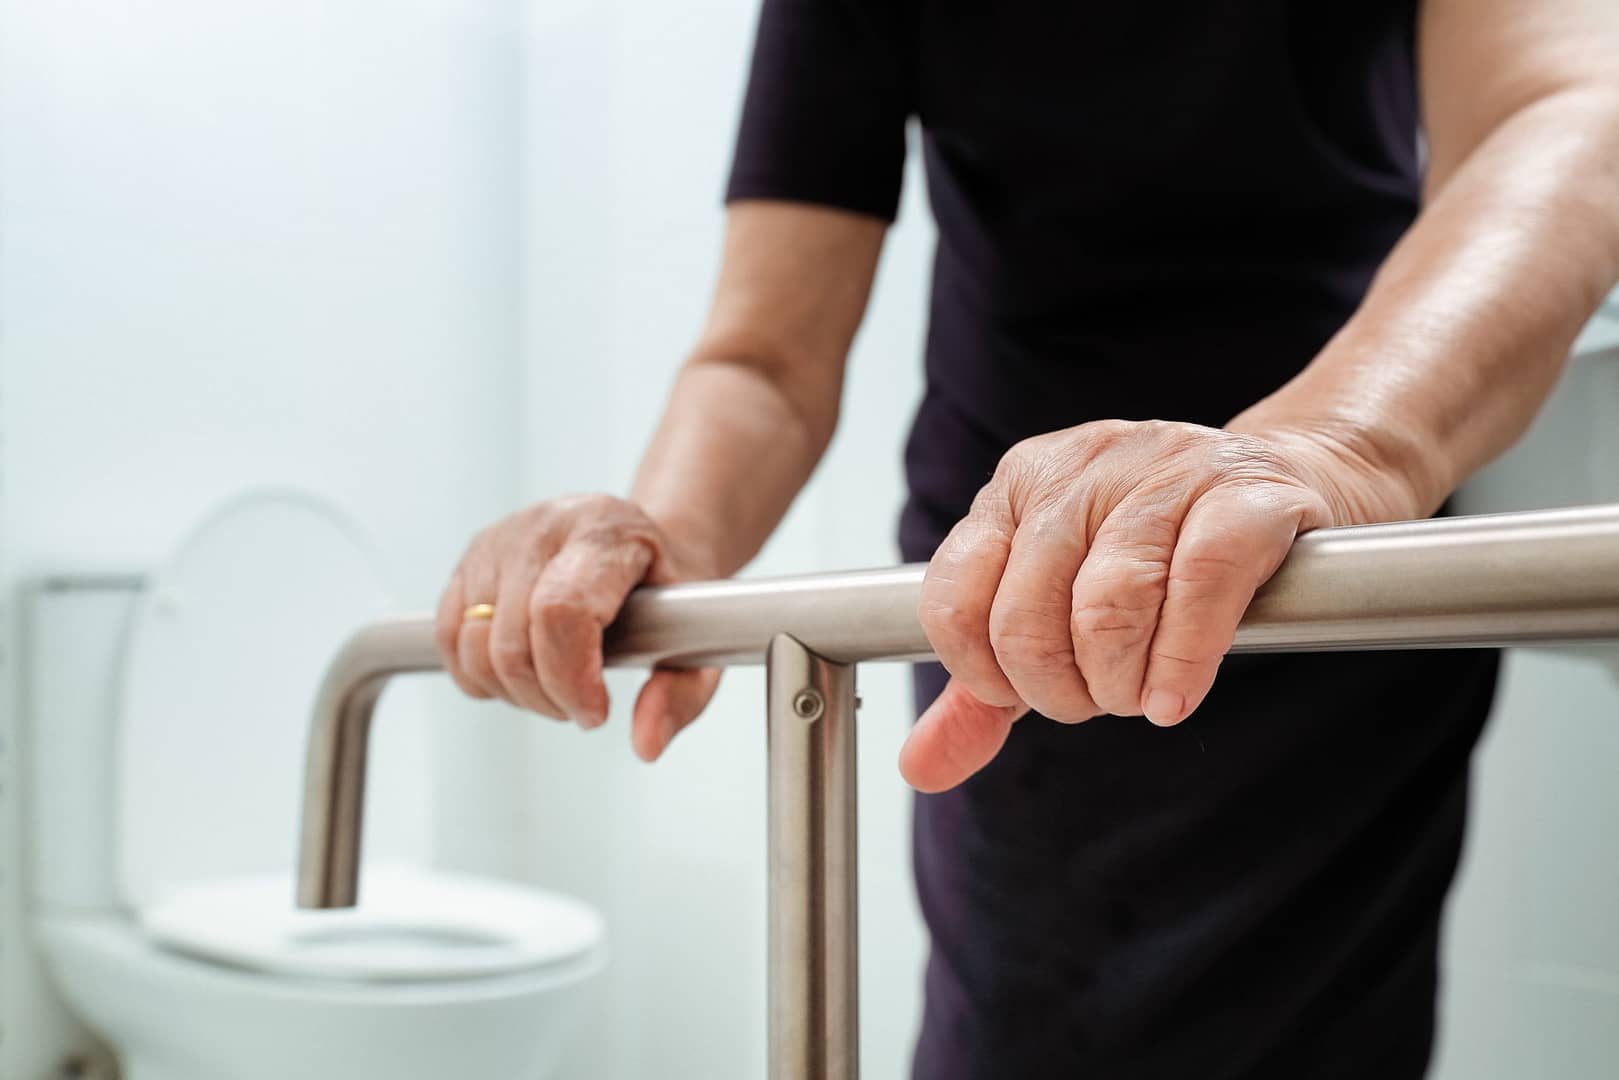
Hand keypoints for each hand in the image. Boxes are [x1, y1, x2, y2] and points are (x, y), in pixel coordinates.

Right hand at [435, 495, 721, 761]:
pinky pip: (450, 638)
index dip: (569, 678)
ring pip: (473, 646)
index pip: (560, 612)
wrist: (643, 543)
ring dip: (511, 691)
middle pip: (512, 640)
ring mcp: (499, 540)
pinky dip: (479, 675)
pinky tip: (521, 674)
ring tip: (556, 687)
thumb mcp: (699, 641)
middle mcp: (544, 526)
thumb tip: (646, 744)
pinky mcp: (470, 560)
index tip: (596, 710)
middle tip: (582, 706)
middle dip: (545, 698)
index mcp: (605, 531)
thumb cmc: (669, 592)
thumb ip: (680, 696)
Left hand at [900, 419, 1416, 792]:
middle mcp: (1079, 468)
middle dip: (1059, 691)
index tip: (1027, 696)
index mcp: (1017, 488)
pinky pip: (1198, 586)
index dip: (985, 674)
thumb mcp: (1058, 614)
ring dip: (1120, 682)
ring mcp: (1163, 471)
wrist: (1293, 483)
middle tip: (1099, 700)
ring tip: (1142, 695)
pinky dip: (1182, 662)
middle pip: (1027, 615)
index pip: (954, 598)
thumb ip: (987, 690)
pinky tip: (1176, 696)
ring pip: (1107, 604)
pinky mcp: (1244, 494)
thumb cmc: (1162, 559)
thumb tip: (919, 768)